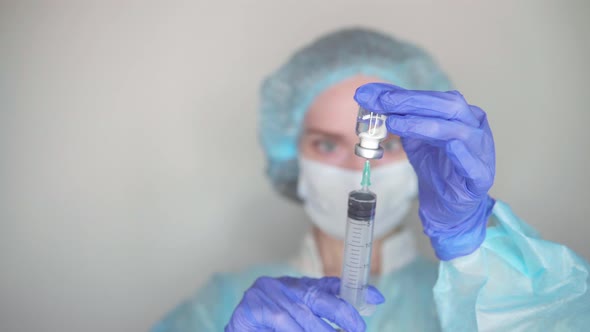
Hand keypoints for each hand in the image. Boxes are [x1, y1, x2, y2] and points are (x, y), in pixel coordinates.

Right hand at [225, 276, 383, 331]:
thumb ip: (320, 308)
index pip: (327, 285)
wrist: (239, 327)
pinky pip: (282, 325)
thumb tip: (355, 315)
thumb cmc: (269, 323)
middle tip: (357, 329)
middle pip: (317, 300)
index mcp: (296, 286)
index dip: (351, 291)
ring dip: (321, 331)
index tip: (376, 297)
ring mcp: (266, 297)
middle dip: (341, 315)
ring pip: (301, 319)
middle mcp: (283, 287)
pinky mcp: (252, 311)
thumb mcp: (297, 312)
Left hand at [354, 83, 495, 260]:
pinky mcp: (481, 176)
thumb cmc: (435, 167)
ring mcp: (480, 150)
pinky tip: (448, 145)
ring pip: (458, 130)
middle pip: (448, 105)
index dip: (402, 94)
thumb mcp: (413, 138)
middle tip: (384, 102)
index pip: (432, 98)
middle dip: (413, 102)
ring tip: (396, 123)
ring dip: (425, 124)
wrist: (447, 205)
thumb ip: (397, 116)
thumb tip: (368, 96)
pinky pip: (472, 162)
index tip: (373, 95)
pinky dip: (460, 152)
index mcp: (459, 114)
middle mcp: (474, 126)